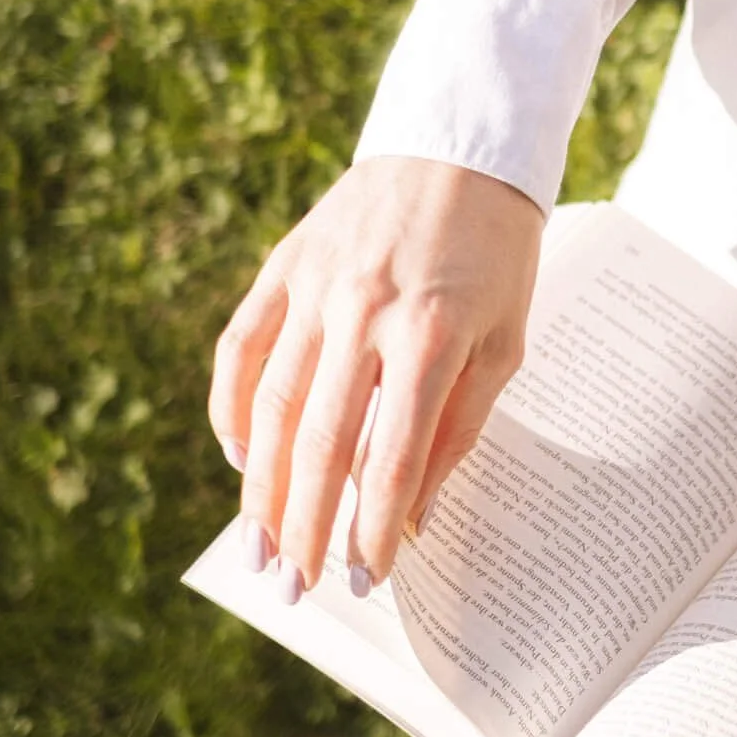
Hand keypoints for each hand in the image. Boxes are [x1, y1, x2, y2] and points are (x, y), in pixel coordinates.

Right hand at [209, 157, 542, 596]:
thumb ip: (457, 428)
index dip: (373, 530)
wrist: (460, 147)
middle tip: (293, 589)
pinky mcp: (284, 265)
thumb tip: (413, 515)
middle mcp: (362, 313)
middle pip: (319, 445)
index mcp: (428, 336)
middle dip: (304, 528)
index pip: (388, 461)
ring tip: (257, 547)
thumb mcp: (505, 342)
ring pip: (269, 406)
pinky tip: (238, 457)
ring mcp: (314, 287)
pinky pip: (241, 347)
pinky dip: (230, 407)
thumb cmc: (498, 254)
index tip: (366, 580)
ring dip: (258, 486)